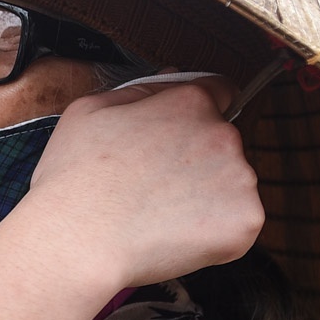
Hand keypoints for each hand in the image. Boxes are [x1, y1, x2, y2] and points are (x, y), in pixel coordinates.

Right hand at [26, 78, 261, 289]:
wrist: (77, 242)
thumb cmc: (75, 179)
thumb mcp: (90, 110)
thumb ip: (141, 89)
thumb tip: (171, 78)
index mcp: (190, 103)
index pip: (221, 91)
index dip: (197, 113)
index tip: (180, 135)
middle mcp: (224, 135)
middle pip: (223, 143)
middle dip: (196, 159)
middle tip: (152, 184)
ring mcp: (239, 180)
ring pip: (230, 185)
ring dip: (205, 196)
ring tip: (158, 214)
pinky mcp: (245, 222)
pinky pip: (235, 223)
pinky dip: (212, 232)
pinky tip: (173, 235)